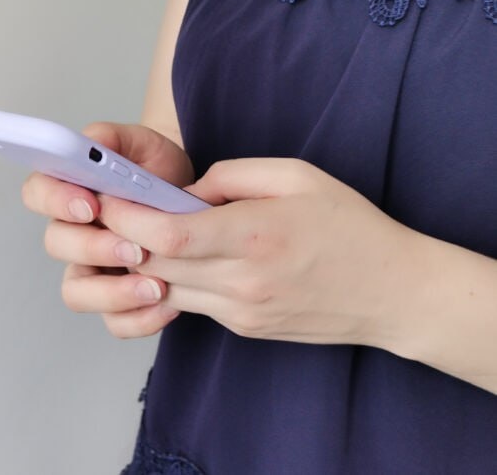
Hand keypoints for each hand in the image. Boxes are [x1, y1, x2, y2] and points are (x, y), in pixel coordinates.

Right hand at [21, 122, 193, 336]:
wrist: (191, 201)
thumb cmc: (158, 171)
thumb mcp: (142, 144)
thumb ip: (111, 138)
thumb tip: (90, 143)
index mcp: (69, 190)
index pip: (37, 193)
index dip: (56, 201)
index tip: (89, 205)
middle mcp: (73, 232)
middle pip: (57, 245)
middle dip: (94, 248)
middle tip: (134, 248)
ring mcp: (91, 268)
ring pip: (77, 292)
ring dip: (113, 293)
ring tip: (155, 285)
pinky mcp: (116, 299)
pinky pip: (113, 322)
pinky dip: (138, 319)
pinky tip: (166, 303)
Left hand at [96, 158, 416, 346]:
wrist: (392, 293)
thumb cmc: (350, 227)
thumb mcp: (296, 176)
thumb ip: (231, 176)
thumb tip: (184, 194)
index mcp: (253, 236)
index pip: (166, 235)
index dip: (127, 218)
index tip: (111, 198)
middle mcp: (240, 281)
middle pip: (152, 265)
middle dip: (122, 238)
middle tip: (113, 210)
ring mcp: (240, 311)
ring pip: (164, 288)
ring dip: (145, 262)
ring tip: (145, 231)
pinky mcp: (243, 326)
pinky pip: (192, 302)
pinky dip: (176, 278)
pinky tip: (187, 256)